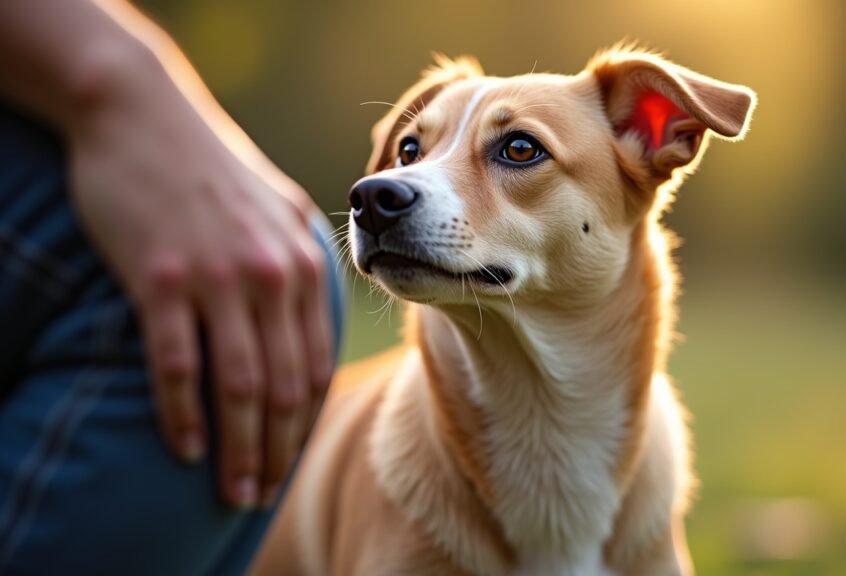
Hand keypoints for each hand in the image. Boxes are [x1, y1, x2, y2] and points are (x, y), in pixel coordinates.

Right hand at [68, 54, 334, 507]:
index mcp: (301, 264)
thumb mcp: (280, 210)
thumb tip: (309, 319)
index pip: (314, 364)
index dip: (304, 424)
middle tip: (260, 495)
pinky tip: (183, 448)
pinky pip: (177, 364)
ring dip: (238, 449)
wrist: (143, 114)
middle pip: (285, 387)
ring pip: (240, 386)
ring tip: (232, 492)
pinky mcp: (161, 277)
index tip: (288, 462)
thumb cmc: (212, 168)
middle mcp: (270, 275)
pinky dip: (182, 414)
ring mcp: (217, 277)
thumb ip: (303, 264)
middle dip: (277, 451)